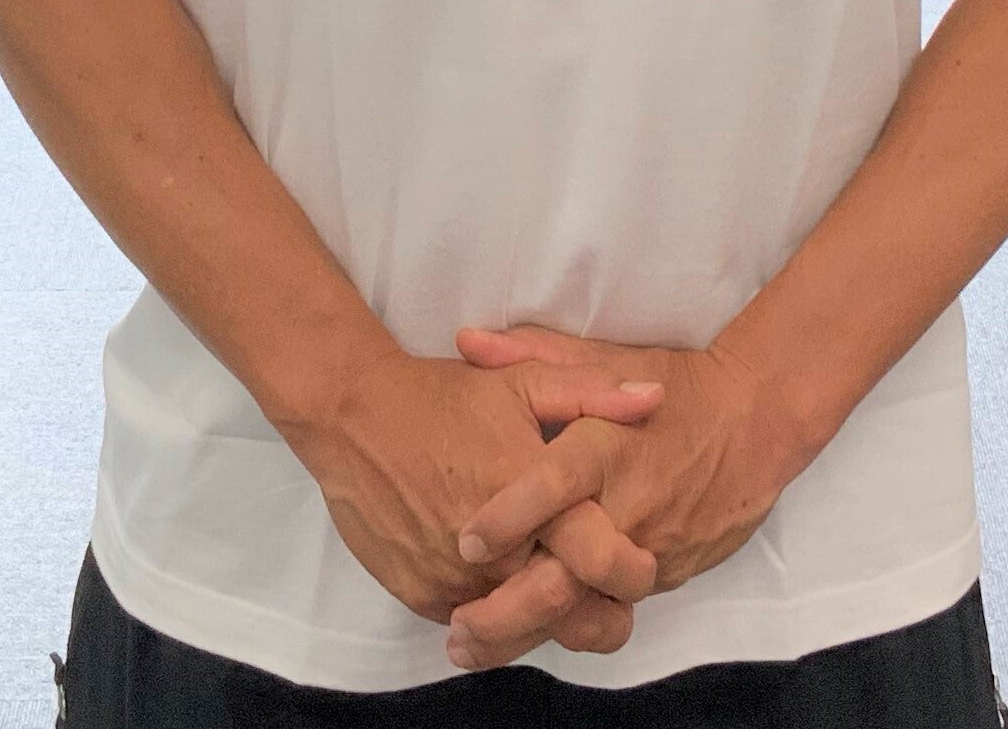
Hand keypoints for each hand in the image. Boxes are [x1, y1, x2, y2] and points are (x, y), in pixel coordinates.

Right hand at [284, 350, 663, 657]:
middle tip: (613, 603)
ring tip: (563, 597)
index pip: (600, 558)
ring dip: (544, 618)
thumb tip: (655, 399)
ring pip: (519, 627)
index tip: (643, 569)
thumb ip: (593, 395)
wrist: (353, 416)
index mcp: (533, 499)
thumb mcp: (522, 381)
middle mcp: (498, 552)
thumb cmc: (444, 398)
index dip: (631, 572)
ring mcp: (456, 580)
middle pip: (567, 612)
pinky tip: (505, 590)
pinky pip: (473, 621)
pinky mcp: (422, 596)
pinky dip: (494, 613)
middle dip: (600, 617)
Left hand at [441, 327, 819, 667]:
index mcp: (605, 447)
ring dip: (530, 630)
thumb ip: (531, 354)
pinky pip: (615, 605)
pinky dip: (573, 620)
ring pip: (589, 607)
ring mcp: (652, 547)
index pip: (553, 487)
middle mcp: (627, 504)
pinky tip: (530, 631)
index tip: (465, 543)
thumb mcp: (606, 358)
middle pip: (567, 574)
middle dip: (508, 611)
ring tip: (473, 648)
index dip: (508, 518)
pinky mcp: (672, 574)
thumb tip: (465, 341)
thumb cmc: (676, 385)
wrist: (760, 420)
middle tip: (457, 631)